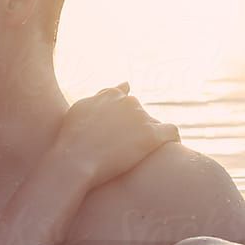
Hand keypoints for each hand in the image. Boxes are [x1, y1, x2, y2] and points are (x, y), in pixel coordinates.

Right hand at [55, 83, 178, 188]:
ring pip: (154, 124)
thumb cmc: (72, 139)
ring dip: (149, 136)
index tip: (121, 127)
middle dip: (134, 127)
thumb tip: (126, 84)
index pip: (125, 95)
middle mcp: (128, 102)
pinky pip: (172, 132)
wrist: (75, 160)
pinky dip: (173, 138)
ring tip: (142, 154)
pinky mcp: (152, 136)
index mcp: (111, 95)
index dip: (123, 114)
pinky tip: (171, 147)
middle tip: (124, 148)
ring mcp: (141, 118)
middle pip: (139, 112)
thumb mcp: (80, 110)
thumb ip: (101, 96)